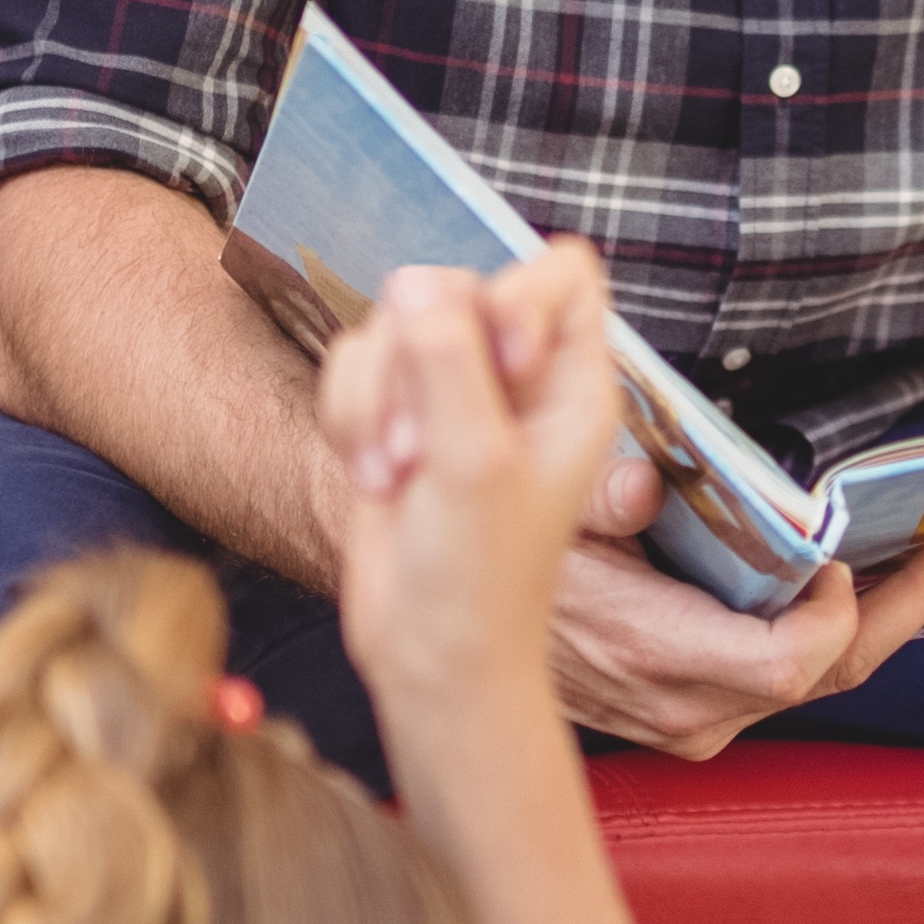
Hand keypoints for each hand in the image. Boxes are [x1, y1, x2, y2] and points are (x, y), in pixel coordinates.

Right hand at [321, 250, 641, 721]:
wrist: (428, 653)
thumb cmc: (477, 577)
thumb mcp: (473, 462)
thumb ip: (449, 361)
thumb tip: (414, 279)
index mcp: (573, 383)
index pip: (562, 271)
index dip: (517, 298)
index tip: (500, 366)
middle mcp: (519, 377)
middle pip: (457, 286)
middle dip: (418, 362)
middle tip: (421, 447)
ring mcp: (455, 393)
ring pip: (392, 323)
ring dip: (375, 398)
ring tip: (396, 475)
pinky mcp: (398, 413)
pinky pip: (355, 364)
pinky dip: (350, 415)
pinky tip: (374, 479)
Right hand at [539, 519, 923, 760]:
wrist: (453, 637)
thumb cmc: (504, 564)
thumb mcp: (543, 518)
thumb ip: (596, 498)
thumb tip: (644, 484)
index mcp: (658, 658)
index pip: (790, 663)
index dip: (835, 611)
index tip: (838, 551)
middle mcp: (687, 708)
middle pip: (827, 675)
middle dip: (900, 607)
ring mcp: (692, 720)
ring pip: (815, 682)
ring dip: (876, 619)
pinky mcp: (693, 715)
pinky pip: (784, 680)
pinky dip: (830, 632)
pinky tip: (859, 585)